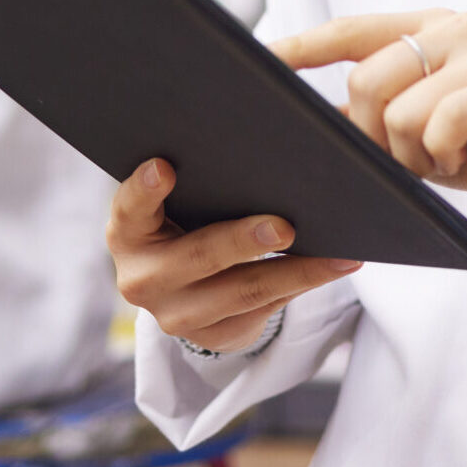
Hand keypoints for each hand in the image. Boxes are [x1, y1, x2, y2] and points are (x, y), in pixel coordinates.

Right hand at [107, 159, 361, 354]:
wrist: (184, 284)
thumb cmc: (190, 215)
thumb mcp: (182, 196)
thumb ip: (203, 171)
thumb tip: (271, 130)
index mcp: (128, 231)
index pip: (130, 207)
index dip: (144, 188)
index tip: (165, 166)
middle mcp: (143, 278)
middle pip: (198, 256)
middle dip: (244, 241)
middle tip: (285, 227)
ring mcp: (176, 315)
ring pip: (243, 292)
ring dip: (297, 271)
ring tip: (338, 255)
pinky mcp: (213, 336)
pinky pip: (264, 311)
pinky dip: (303, 285)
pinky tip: (335, 267)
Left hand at [274, 10, 466, 217]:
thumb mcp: (423, 126)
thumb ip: (377, 115)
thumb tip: (309, 127)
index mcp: (429, 29)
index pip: (352, 29)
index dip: (303, 45)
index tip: (258, 61)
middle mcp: (456, 28)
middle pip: (367, 79)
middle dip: (371, 135)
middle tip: (403, 161)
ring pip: (403, 108)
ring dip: (410, 154)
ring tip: (439, 161)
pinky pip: (448, 119)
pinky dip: (442, 152)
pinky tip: (459, 161)